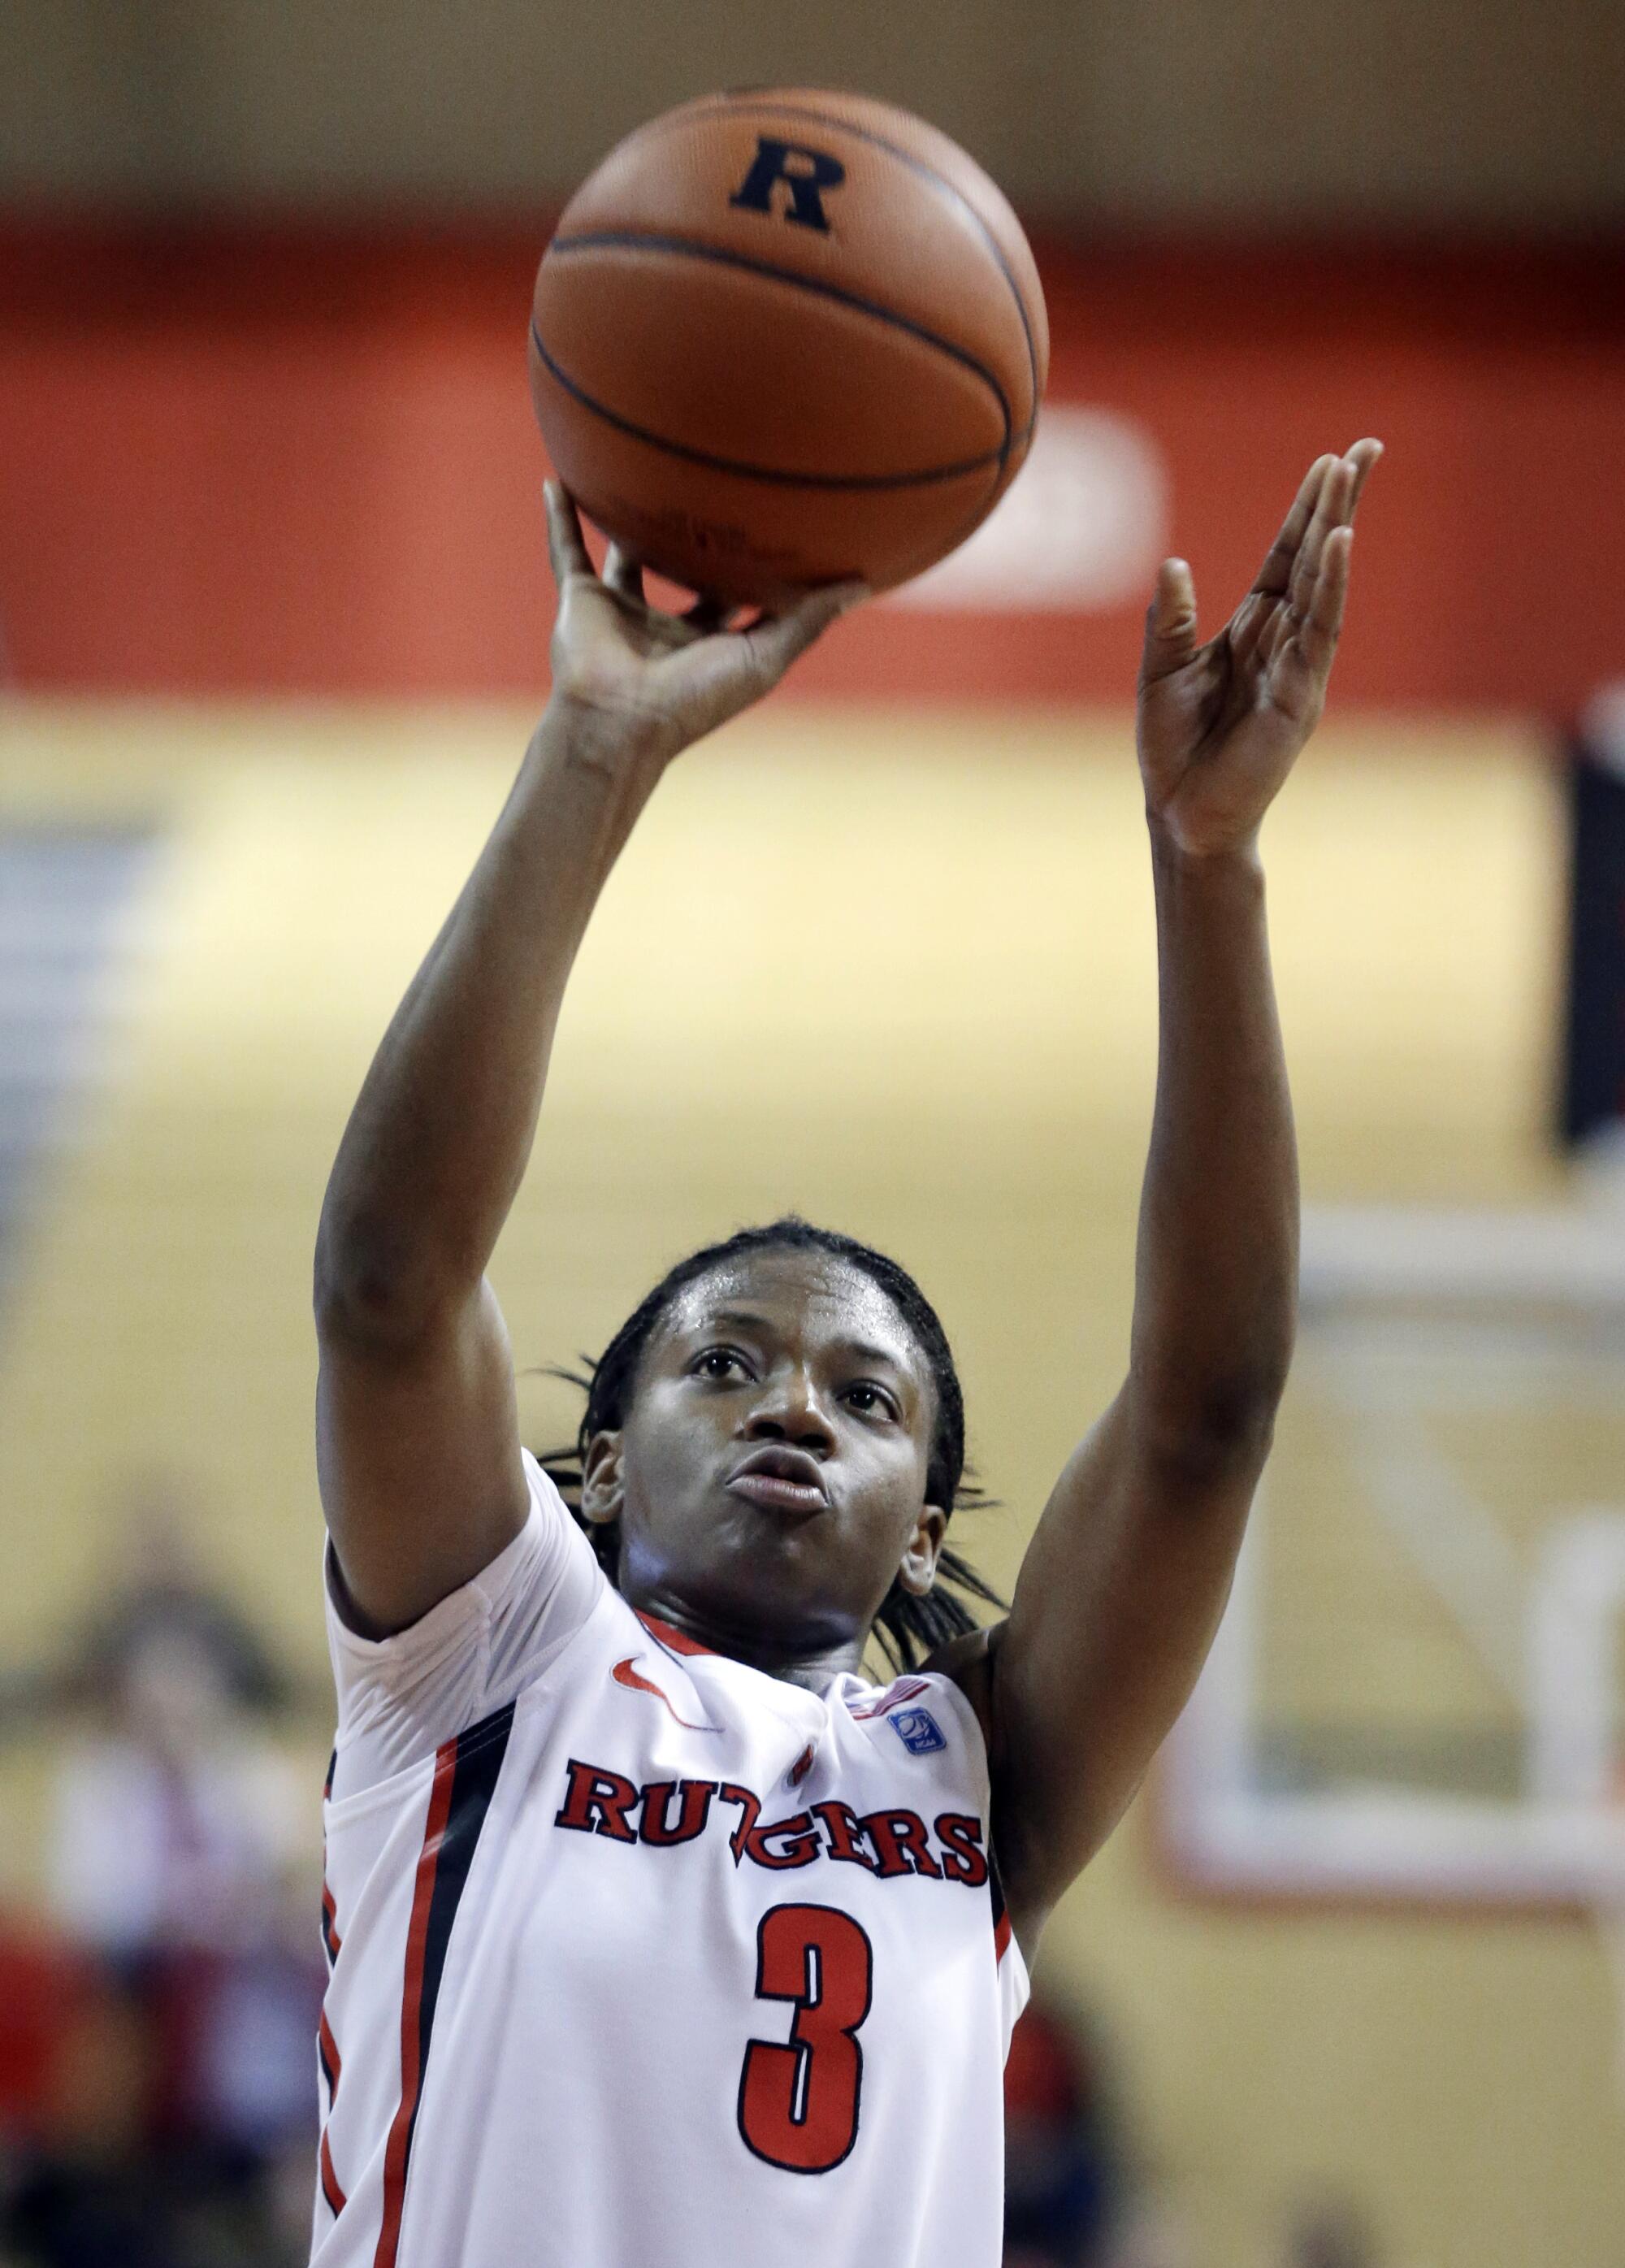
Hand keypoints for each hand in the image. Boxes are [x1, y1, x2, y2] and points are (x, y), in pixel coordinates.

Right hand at [543, 484, 866, 760]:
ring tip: (637, 472)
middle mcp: (663, 626)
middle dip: (697, 538)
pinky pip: (566, 551)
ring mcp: (620, 611)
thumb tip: (863, 585)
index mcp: (706, 642)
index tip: (782, 529)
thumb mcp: (764, 657)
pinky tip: (558, 480)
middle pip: (683, 571)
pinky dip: (559, 519)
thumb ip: (808, 620)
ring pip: (625, 554)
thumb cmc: (696, 699)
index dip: (757, 568)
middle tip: (716, 487)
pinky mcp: (581, 600)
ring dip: (628, 520)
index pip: (737, 598)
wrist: (622, 722)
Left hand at [1136, 440, 1381, 859]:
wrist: (1182, 814)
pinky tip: (1339, 543)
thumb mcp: (1162, 673)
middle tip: (1365, 448)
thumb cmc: (1173, 747)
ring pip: (1324, 585)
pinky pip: (1320, 631)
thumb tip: (1172, 564)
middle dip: (1339, 503)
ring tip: (1351, 477)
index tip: (1331, 461)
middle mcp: (1283, 639)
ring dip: (1337, 530)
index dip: (1308, 509)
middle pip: (1316, 557)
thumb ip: (1170, 621)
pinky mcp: (1301, 695)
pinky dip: (1331, 585)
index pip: (1288, 556)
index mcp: (1252, 627)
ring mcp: (1298, 665)